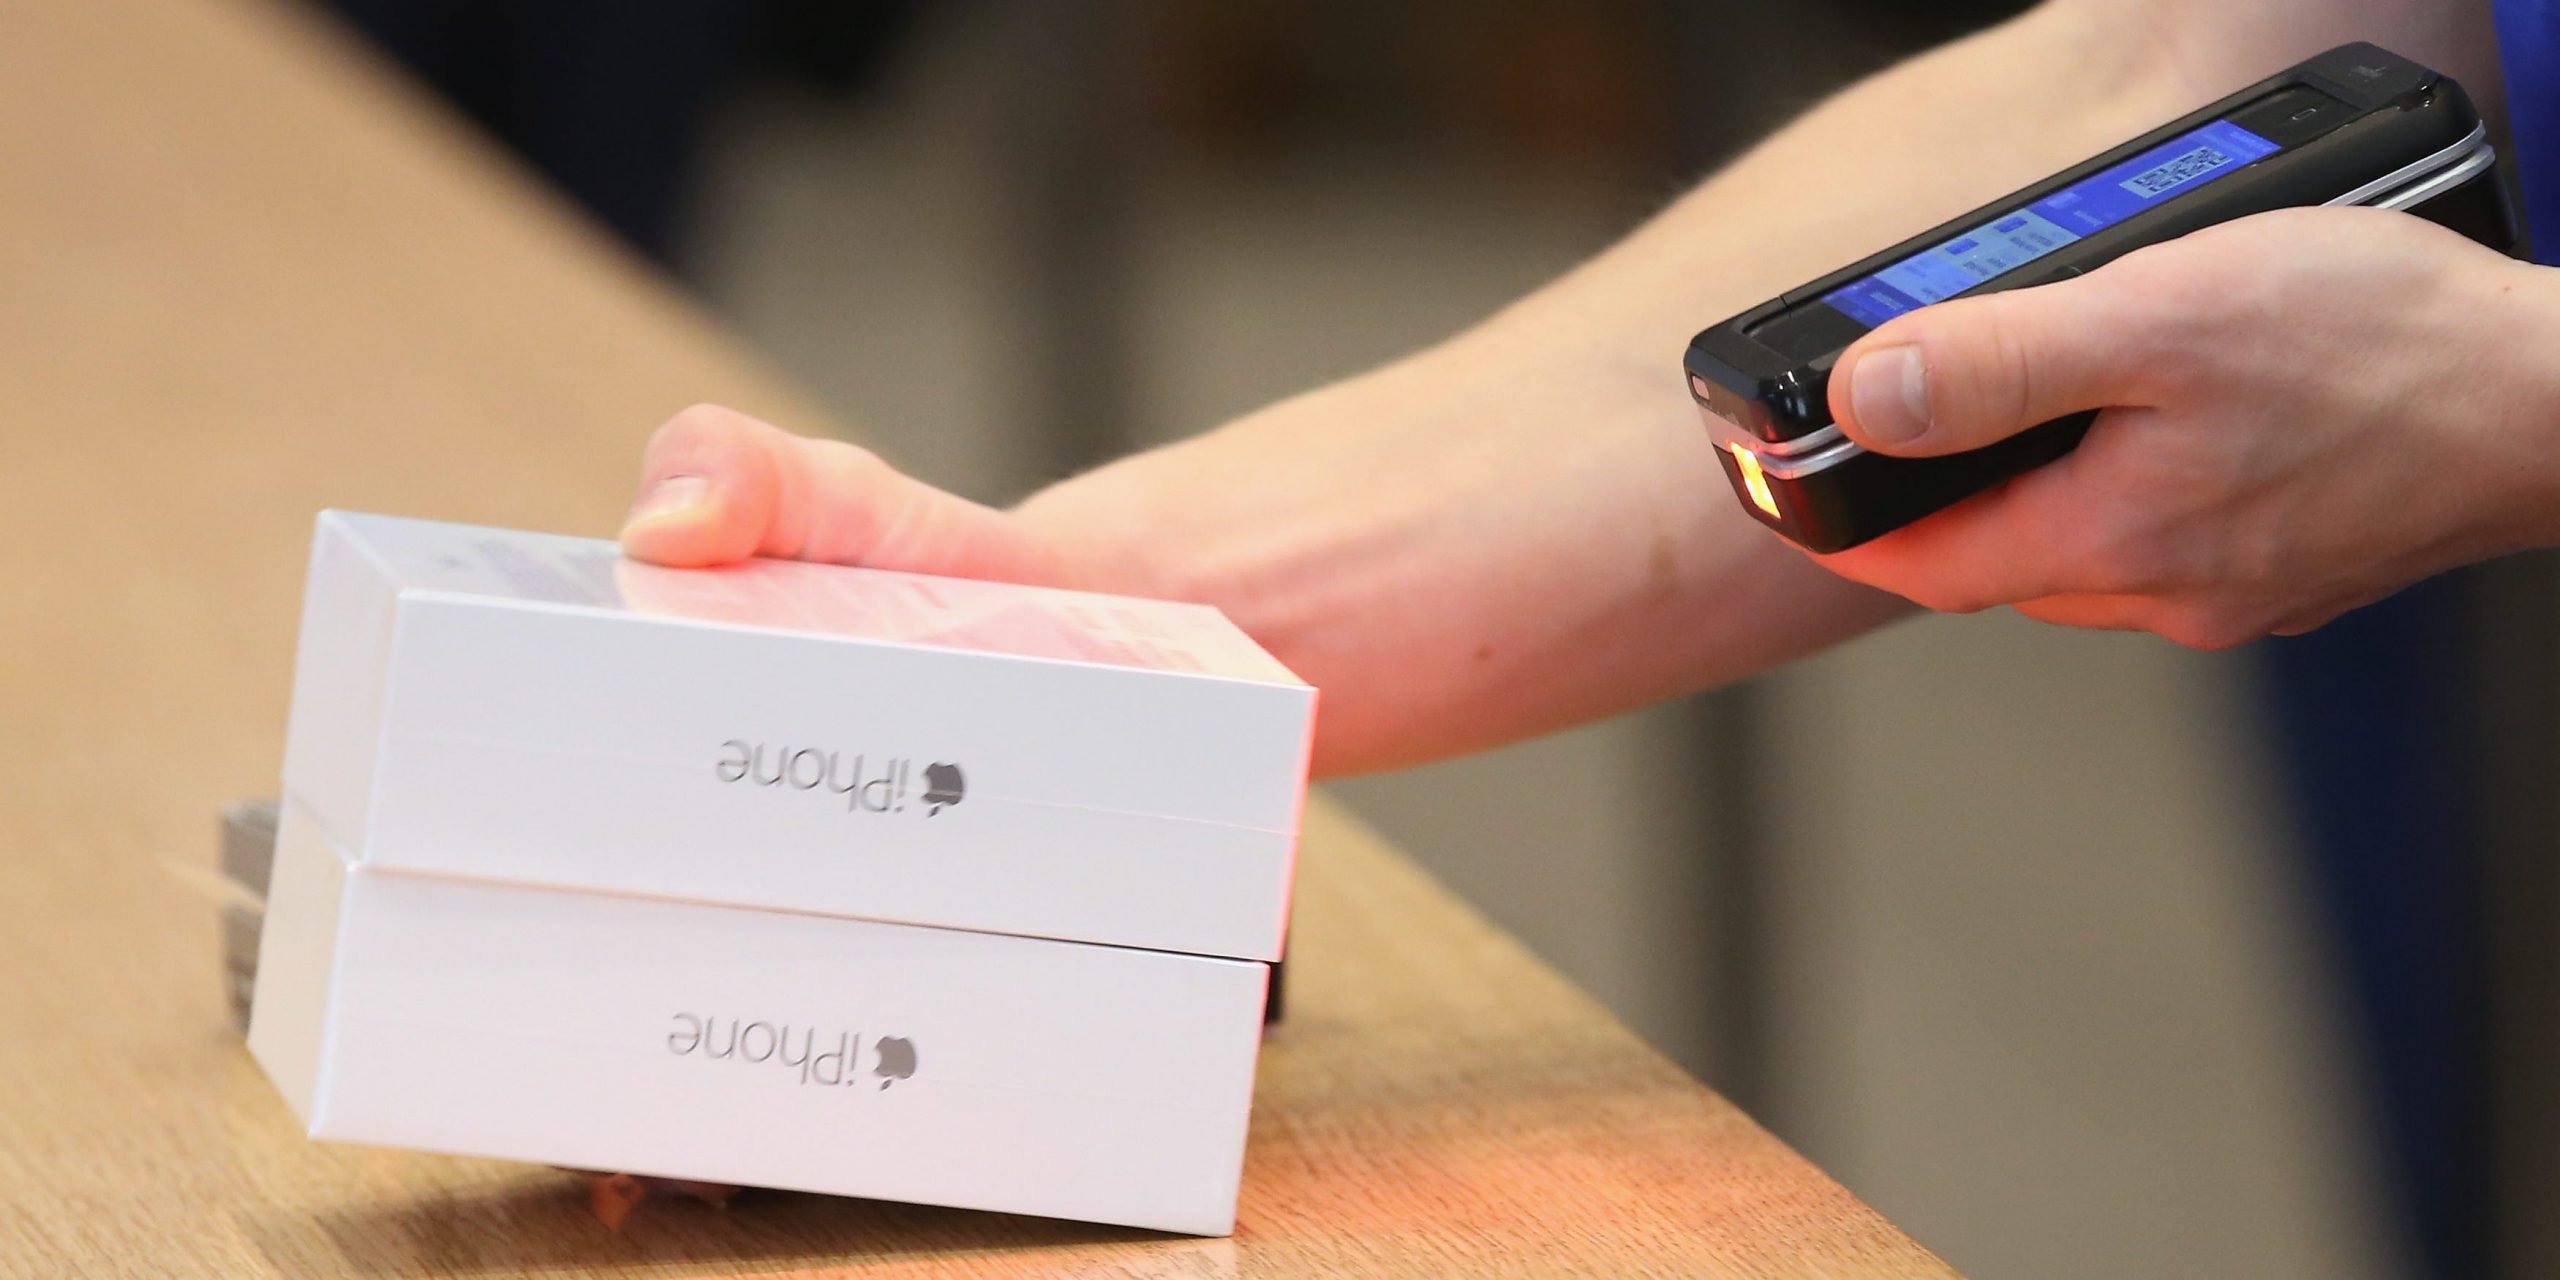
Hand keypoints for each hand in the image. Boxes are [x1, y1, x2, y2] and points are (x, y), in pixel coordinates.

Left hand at [1818, 207, 2559, 647]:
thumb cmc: (2383, 349)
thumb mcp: (2159, 318)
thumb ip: (2000, 363)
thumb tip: (1865, 400)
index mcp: (2111, 542)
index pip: (1925, 565)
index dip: (1849, 530)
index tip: (1797, 501)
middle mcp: (2166, 592)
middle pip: (2001, 560)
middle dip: (1947, 504)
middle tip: (1913, 431)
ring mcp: (2236, 591)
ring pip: (2086, 554)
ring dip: (2045, 496)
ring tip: (2041, 410)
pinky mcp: (2294, 568)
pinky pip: (2169, 543)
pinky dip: (2134, 495)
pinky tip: (2161, 429)